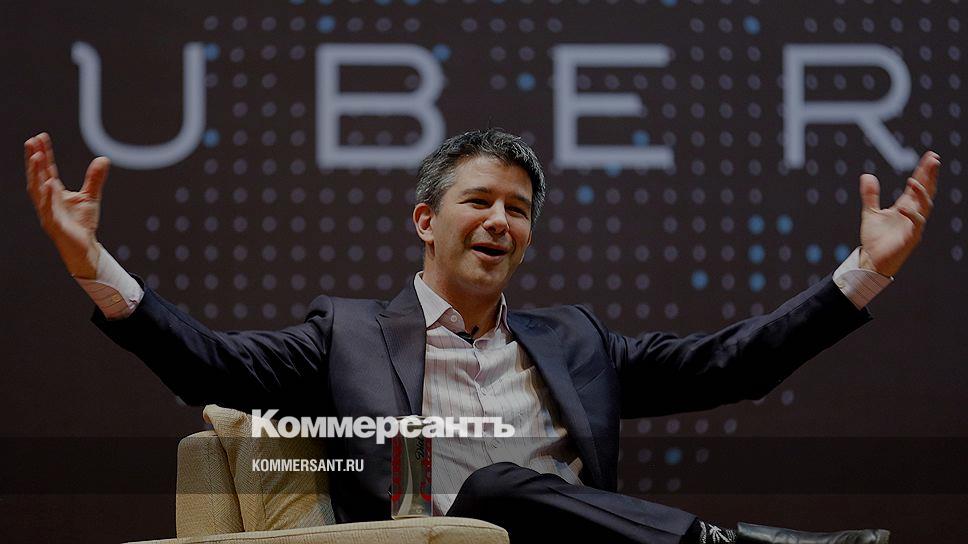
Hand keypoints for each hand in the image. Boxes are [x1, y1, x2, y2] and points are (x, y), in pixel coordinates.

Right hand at [24, 133, 109, 278]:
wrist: (84, 248)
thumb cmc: (82, 223)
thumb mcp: (90, 197)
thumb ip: (94, 179)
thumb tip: (103, 159)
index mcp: (53, 193)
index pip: (46, 170)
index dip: (43, 154)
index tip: (40, 137)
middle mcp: (46, 200)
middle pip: (37, 177)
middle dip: (33, 160)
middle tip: (32, 141)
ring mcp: (47, 212)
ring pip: (38, 191)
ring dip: (36, 173)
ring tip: (36, 156)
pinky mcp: (54, 225)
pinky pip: (48, 209)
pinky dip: (47, 196)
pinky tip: (48, 183)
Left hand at [858, 151, 939, 276]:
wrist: (872, 261)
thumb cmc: (875, 239)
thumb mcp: (870, 213)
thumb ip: (870, 195)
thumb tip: (867, 175)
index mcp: (906, 206)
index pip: (918, 185)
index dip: (924, 171)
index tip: (931, 156)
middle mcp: (913, 214)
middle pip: (927, 191)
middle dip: (930, 176)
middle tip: (934, 159)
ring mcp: (914, 225)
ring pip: (924, 206)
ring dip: (921, 193)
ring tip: (914, 180)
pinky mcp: (911, 238)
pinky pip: (915, 224)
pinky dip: (911, 215)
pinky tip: (902, 207)